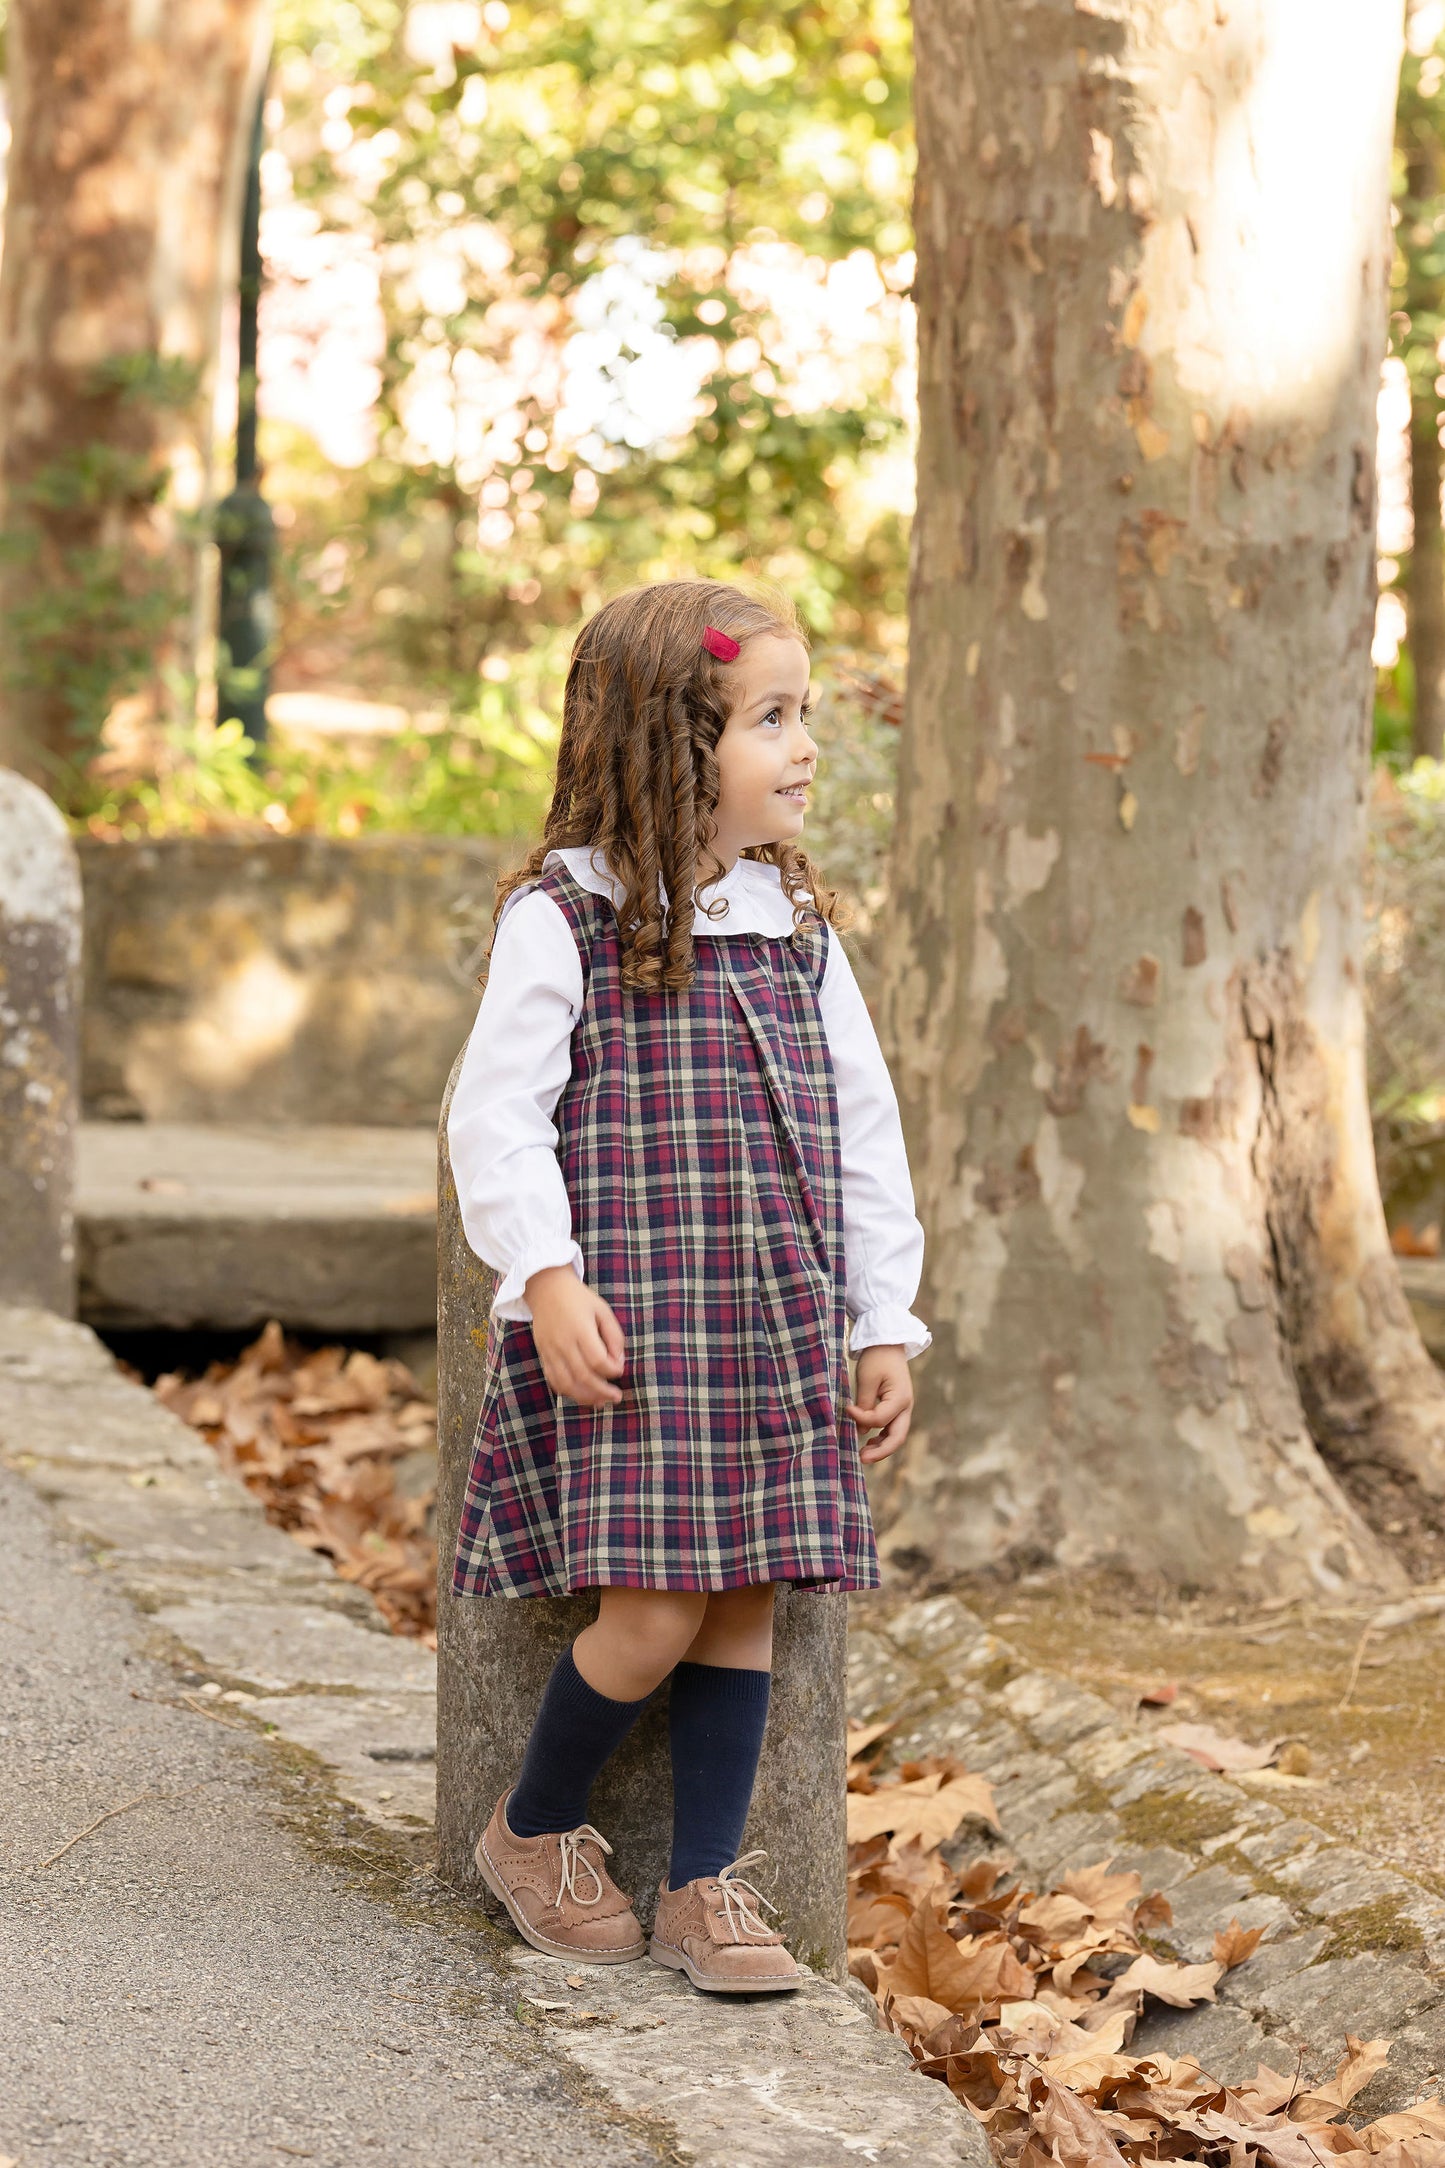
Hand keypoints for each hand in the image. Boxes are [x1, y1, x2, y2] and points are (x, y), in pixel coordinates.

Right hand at [525, 1266, 626, 1406]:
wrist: (546, 1289)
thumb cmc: (579, 1299)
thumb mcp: (603, 1310)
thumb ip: (614, 1336)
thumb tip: (619, 1362)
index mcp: (580, 1329)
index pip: (597, 1360)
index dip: (612, 1371)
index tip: (620, 1371)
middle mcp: (563, 1343)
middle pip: (582, 1376)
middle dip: (602, 1391)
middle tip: (617, 1397)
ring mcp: (550, 1351)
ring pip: (566, 1384)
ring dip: (585, 1397)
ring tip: (601, 1402)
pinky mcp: (543, 1355)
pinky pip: (553, 1380)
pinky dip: (568, 1392)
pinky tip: (582, 1394)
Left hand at [845, 1345, 912, 1463]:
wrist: (887, 1343)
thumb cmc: (877, 1358)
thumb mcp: (867, 1379)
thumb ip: (864, 1405)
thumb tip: (860, 1430)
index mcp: (901, 1399)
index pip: (879, 1419)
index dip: (861, 1418)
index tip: (846, 1409)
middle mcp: (906, 1407)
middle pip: (897, 1437)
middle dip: (880, 1451)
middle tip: (861, 1458)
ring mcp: (903, 1408)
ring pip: (896, 1435)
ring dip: (881, 1447)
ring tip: (863, 1454)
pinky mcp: (896, 1407)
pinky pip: (892, 1427)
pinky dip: (882, 1437)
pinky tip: (869, 1440)